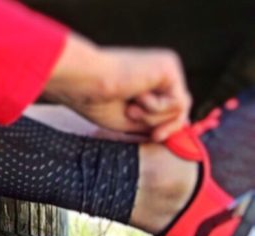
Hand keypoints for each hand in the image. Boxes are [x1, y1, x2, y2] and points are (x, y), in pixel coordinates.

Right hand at [43, 34, 191, 141]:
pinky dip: (156, 108)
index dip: (169, 126)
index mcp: (148, 79)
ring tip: (132, 108)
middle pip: (182, 107)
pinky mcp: (169, 66)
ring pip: (181, 106)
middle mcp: (160, 70)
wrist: (84, 82)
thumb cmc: (96, 101)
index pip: (172, 106)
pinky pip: (178, 101)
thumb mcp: (131, 119)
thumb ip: (155, 121)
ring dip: (154, 116)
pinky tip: (137, 97)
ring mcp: (166, 66)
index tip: (156, 137)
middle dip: (167, 124)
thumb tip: (183, 127)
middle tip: (149, 130)